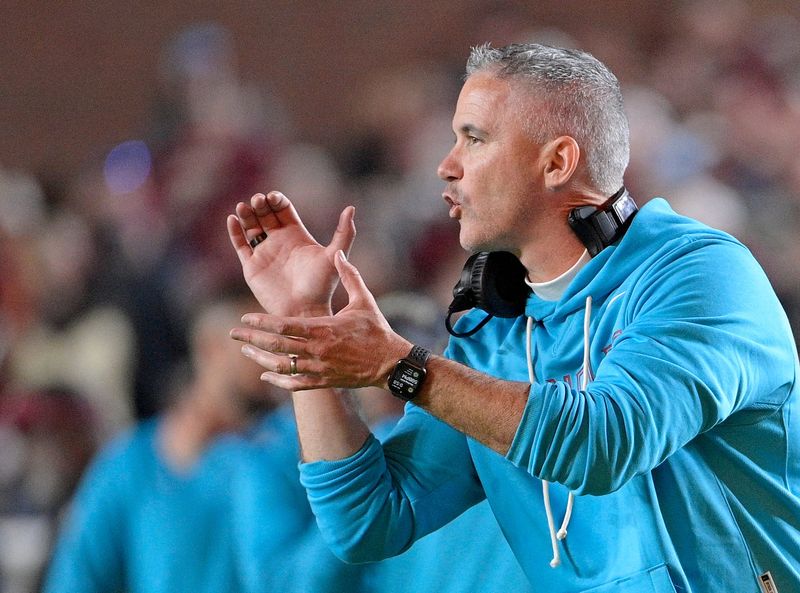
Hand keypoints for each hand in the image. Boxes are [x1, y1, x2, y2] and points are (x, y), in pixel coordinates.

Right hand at [227, 191, 355, 316]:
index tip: (273, 197)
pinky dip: (234, 231)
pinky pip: (240, 245)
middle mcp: (279, 242)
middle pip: (265, 215)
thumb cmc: (321, 286)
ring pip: (251, 227)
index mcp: (297, 236)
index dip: (277, 200)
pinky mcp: (251, 267)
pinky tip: (232, 218)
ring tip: (243, 206)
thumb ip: (344, 232)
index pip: (283, 209)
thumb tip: (351, 207)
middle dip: (260, 204)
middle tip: (257, 200)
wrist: (304, 310)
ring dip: (246, 214)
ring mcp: (264, 253)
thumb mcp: (334, 255)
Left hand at [230, 251, 411, 390]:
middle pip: (276, 346)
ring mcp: (319, 369)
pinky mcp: (324, 381)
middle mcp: (317, 350)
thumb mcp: (363, 299)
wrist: (390, 363)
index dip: (261, 323)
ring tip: (246, 351)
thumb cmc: (376, 330)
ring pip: (281, 366)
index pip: (283, 326)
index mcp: (322, 329)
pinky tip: (265, 374)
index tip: (245, 318)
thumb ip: (349, 275)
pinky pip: (295, 384)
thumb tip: (338, 253)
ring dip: (260, 359)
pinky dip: (277, 380)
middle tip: (233, 334)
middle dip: (251, 340)